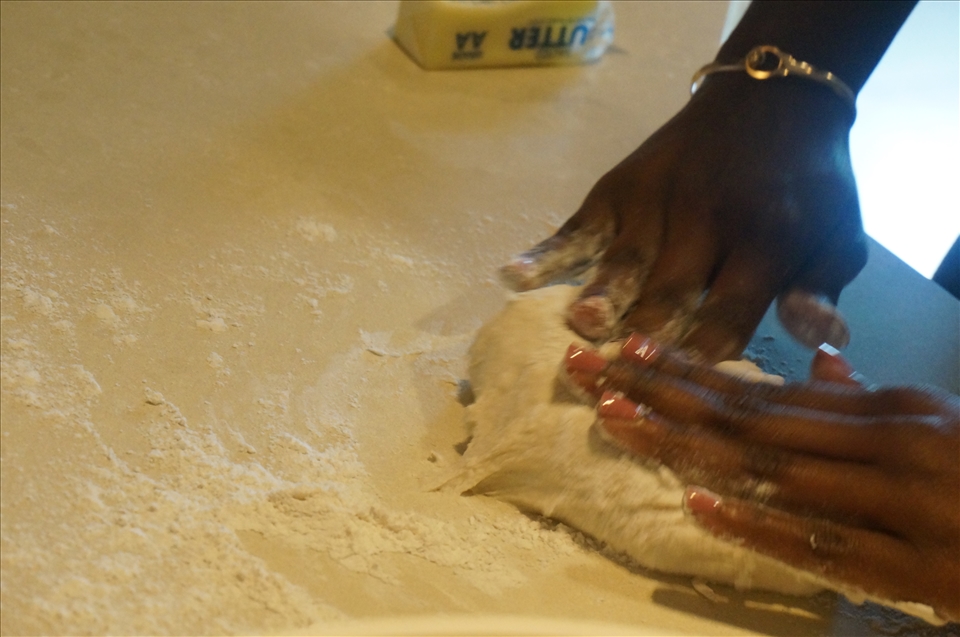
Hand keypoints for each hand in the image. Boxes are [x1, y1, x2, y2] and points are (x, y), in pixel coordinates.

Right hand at [503, 76, 867, 362]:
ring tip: (581, 330)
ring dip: (601, 296)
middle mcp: (706, 221)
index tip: (683, 406)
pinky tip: (513, 276)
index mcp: (766, 240)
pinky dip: (546, 251)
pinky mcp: (619, 187)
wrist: (771, 98)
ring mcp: (656, 202)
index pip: (731, 312)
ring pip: (622, 262)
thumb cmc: (806, 184)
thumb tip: (817, 341)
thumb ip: (821, 288)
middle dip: (646, 341)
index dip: (707, 360)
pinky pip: (578, 225)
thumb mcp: (839, 235)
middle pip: (669, 294)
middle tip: (621, 387)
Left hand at [565, 337, 959, 622]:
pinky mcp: (918, 568)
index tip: (627, 350)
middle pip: (751, 416)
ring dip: (688, 444)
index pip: (765, 388)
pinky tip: (700, 507)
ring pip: (774, 468)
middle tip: (588, 370)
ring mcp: (899, 503)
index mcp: (888, 409)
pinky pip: (825, 545)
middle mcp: (885, 443)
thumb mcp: (939, 425)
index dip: (691, 370)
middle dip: (663, 392)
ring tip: (616, 421)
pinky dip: (760, 525)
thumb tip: (824, 366)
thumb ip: (874, 400)